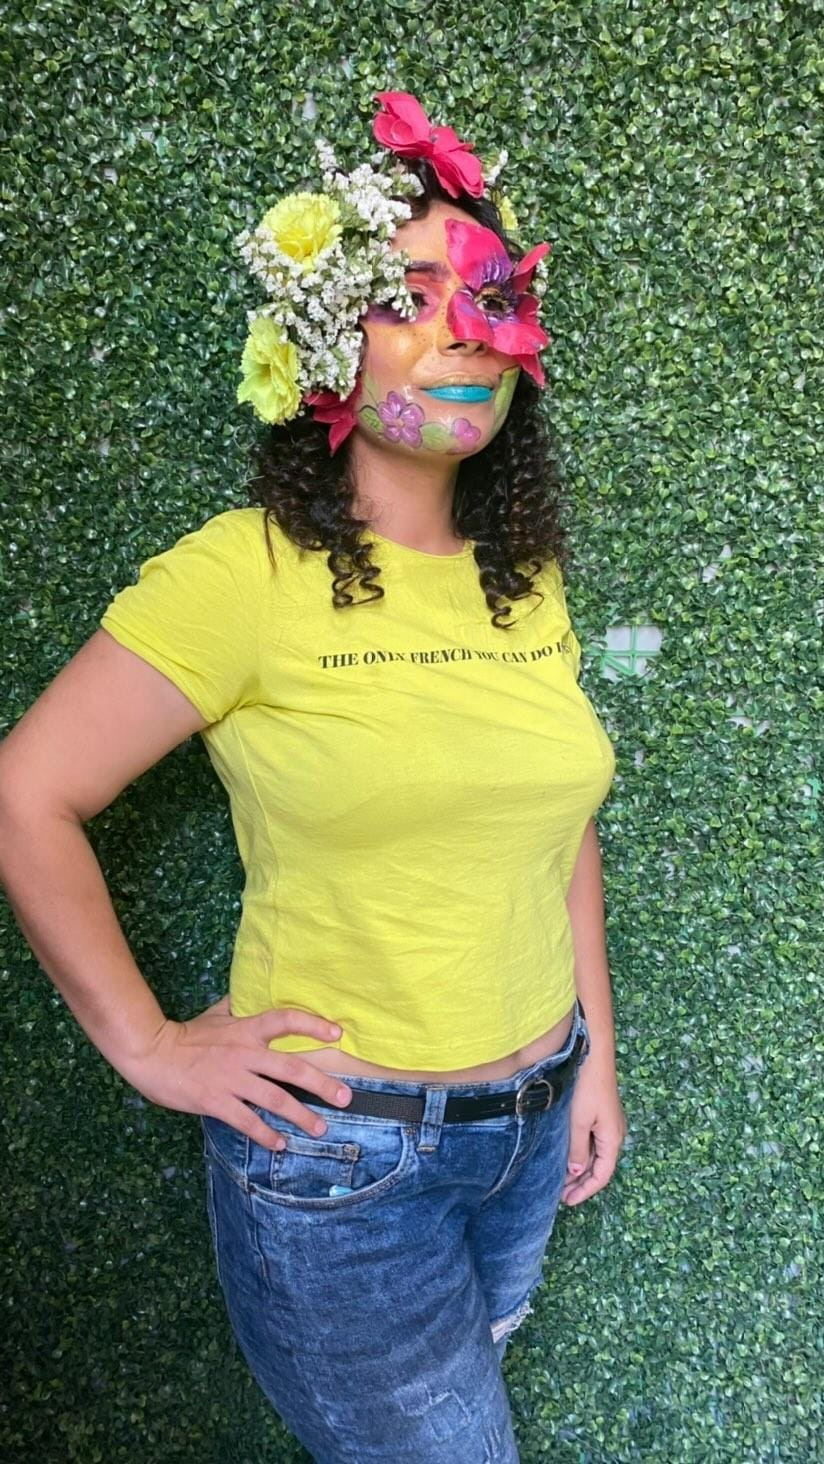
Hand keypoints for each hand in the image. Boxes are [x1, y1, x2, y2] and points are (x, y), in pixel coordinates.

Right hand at [121, 994, 352, 1150]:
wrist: (151, 1053)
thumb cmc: (186, 1034)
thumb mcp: (216, 1014)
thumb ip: (239, 1006)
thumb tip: (253, 994)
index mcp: (246, 1029)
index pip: (286, 1020)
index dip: (313, 1025)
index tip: (337, 1034)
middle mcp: (245, 1053)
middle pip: (292, 1069)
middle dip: (322, 1085)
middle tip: (345, 1098)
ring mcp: (231, 1079)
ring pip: (275, 1099)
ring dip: (301, 1116)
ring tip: (320, 1128)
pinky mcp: (216, 1101)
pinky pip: (247, 1121)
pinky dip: (265, 1134)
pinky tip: (279, 1143)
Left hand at [560, 1051, 626, 1206]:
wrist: (593, 1055)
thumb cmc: (587, 1087)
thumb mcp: (579, 1121)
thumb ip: (578, 1149)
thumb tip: (577, 1173)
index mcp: (612, 1138)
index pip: (602, 1175)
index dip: (586, 1191)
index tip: (568, 1201)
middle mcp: (614, 1133)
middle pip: (600, 1167)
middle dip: (581, 1183)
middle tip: (560, 1195)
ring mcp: (608, 1123)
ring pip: (595, 1155)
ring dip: (580, 1170)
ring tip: (560, 1179)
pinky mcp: (600, 1114)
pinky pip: (592, 1142)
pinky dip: (580, 1154)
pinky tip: (567, 1155)